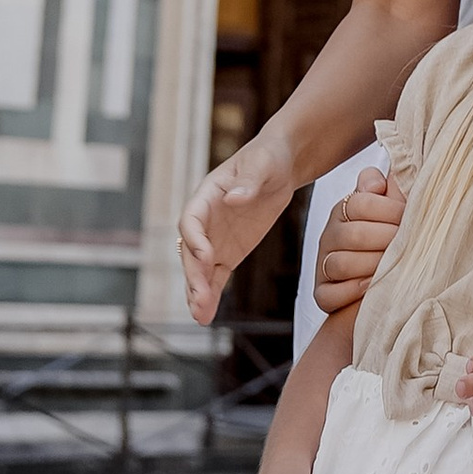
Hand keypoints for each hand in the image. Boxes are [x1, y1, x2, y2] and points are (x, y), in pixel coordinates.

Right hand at [178, 135, 294, 325]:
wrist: (281, 166)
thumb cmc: (268, 157)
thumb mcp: (262, 164)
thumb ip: (248, 181)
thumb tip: (233, 198)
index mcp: (207, 194)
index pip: (191, 219)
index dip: (194, 239)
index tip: (205, 256)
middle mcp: (206, 220)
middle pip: (193, 251)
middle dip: (195, 275)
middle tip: (200, 299)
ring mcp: (215, 239)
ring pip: (201, 270)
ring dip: (198, 292)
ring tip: (200, 316)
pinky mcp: (228, 253)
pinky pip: (217, 277)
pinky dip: (212, 295)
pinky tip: (207, 315)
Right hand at [314, 167, 405, 317]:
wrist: (386, 273)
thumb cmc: (391, 232)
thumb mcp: (390, 202)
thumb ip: (385, 185)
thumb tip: (377, 184)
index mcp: (345, 209)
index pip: (361, 203)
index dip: (389, 210)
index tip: (408, 216)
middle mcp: (330, 235)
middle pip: (353, 235)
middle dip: (385, 239)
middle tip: (405, 244)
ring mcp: (324, 265)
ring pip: (340, 264)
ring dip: (371, 266)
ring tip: (392, 266)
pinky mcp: (323, 294)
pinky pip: (328, 295)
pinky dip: (351, 292)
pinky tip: (371, 287)